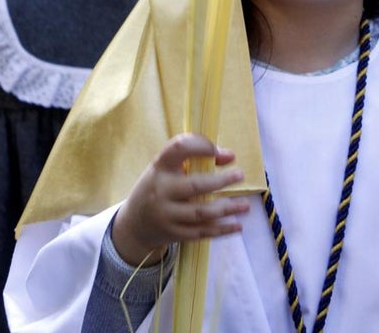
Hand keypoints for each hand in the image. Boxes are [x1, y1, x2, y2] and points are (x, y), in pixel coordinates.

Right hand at [112, 134, 249, 265]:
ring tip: (245, 206)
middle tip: (241, 175)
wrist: (134, 224)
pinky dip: (222, 230)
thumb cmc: (157, 187)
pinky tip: (237, 225)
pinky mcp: (173, 233)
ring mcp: (166, 214)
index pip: (179, 148)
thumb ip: (194, 160)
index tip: (222, 152)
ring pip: (202, 212)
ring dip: (227, 209)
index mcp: (160, 167)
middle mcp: (161, 190)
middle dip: (221, 181)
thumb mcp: (167, 169)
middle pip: (196, 186)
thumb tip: (229, 157)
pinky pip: (201, 232)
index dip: (201, 145)